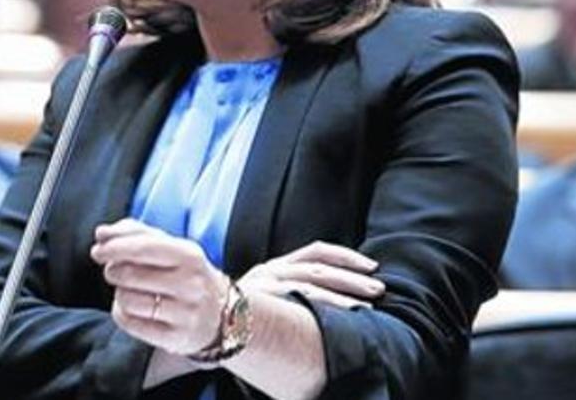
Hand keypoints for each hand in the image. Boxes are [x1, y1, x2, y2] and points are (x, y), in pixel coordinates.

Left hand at [90, 218, 227, 355]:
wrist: (221, 315)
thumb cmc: (186, 274)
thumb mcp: (171, 247)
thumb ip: (136, 233)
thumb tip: (101, 233)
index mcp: (189, 255)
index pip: (144, 247)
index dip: (115, 247)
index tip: (98, 250)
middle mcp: (191, 284)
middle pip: (129, 274)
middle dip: (113, 271)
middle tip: (115, 271)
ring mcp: (185, 313)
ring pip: (127, 300)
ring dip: (119, 293)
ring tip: (130, 291)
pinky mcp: (175, 337)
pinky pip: (129, 323)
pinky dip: (121, 313)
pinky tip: (131, 309)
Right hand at [239, 241, 383, 308]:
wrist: (197, 324)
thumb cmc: (230, 316)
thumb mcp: (256, 295)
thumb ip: (281, 291)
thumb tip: (319, 296)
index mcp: (273, 267)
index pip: (314, 252)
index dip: (344, 256)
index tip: (370, 265)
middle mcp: (270, 272)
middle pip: (318, 268)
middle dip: (352, 277)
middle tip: (379, 287)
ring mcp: (264, 288)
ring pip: (312, 285)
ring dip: (344, 295)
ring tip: (369, 306)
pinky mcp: (259, 303)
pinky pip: (299, 302)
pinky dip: (325, 306)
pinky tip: (347, 316)